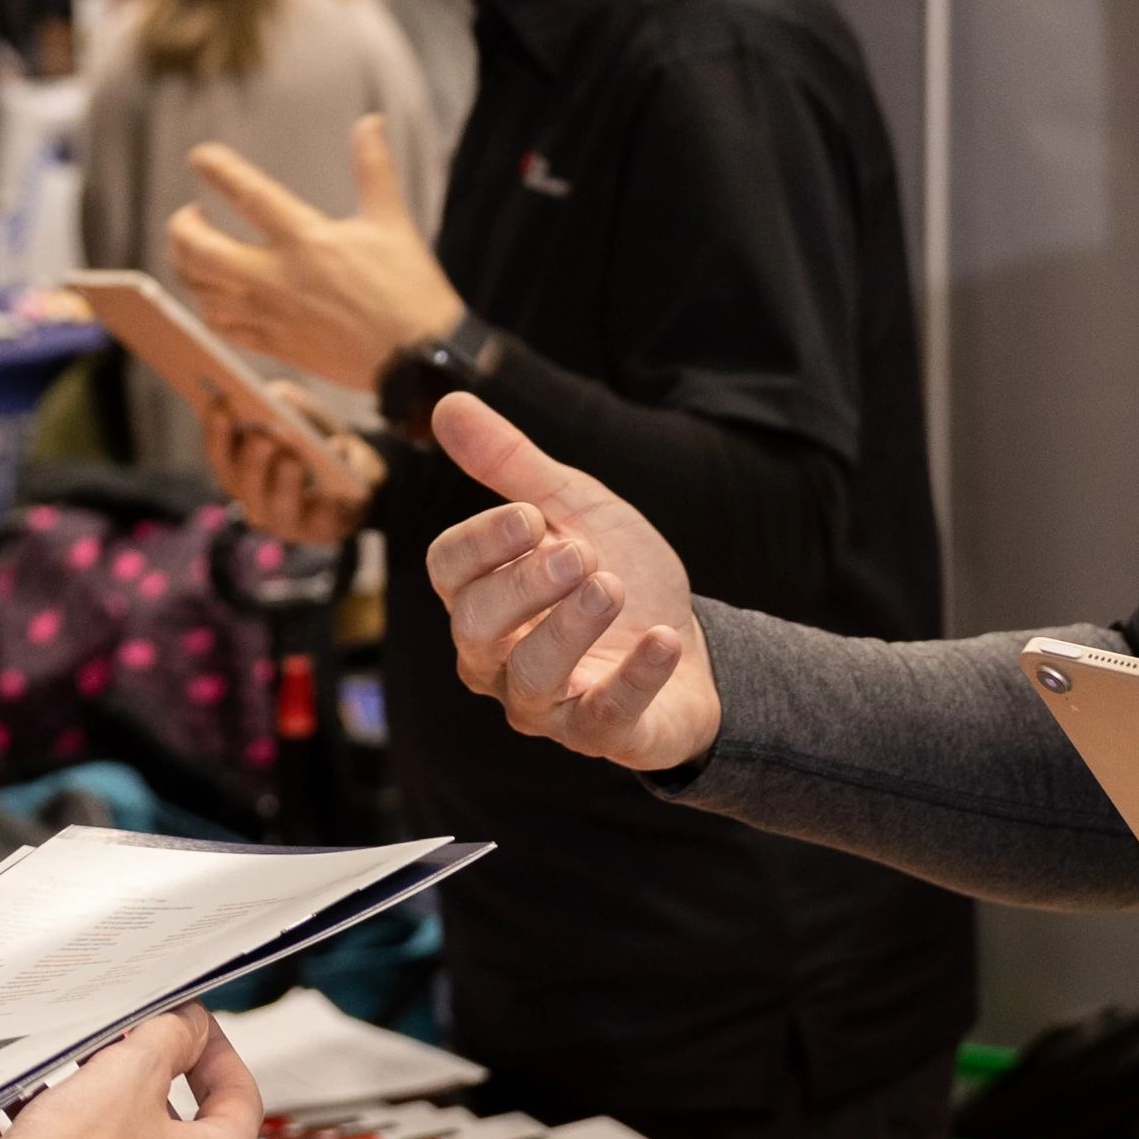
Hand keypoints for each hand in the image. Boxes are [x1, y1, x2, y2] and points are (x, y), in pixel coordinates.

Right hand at [0, 1007, 265, 1138]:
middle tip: (112, 1055)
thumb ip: (171, 1037)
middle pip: (178, 1133)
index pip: (239, 1096)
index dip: (212, 1048)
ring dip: (91, 1122)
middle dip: (140, 1086)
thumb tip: (188, 1025)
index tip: (190, 1028)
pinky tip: (13, 1133)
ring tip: (50, 1090)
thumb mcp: (128, 1073)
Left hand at [166, 116, 463, 383]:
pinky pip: (222, 327)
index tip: (200, 157)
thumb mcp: (393, 221)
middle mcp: (279, 277)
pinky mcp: (275, 345)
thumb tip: (371, 122)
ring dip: (188, 266)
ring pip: (202, 291)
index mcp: (308, 239)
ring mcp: (272, 315)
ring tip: (196, 251)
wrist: (419, 360)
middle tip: (191, 215)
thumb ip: (374, 169)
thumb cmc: (409, 289)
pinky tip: (214, 294)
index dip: (218, 170)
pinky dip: (208, 306)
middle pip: (201, 251)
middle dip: (182, 228)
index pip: (248, 195)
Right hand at [196, 378, 380, 547]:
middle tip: (262, 437)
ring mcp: (284, 520)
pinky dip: (329, 500)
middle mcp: (253, 499)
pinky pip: (323, 518)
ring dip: (284, 482)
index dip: (216, 431)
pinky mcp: (320, 530)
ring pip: (277, 505)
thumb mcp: (298, 413)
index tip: (221, 403)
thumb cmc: (315, 441)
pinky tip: (331, 487)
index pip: (218, 453)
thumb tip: (275, 400)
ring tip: (291, 460)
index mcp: (238, 469)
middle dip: (251, 459)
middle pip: (242, 482)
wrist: (357, 477)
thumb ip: (282, 403)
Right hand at [417, 393, 719, 775]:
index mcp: (481, 597)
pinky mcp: (602, 735)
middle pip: (475, 626)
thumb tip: (449, 403)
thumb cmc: (614, 573)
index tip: (531, 515)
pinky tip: (660, 639)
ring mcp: (545, 705)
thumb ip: (512, 465)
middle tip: (578, 554)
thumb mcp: (573, 508)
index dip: (482, 542)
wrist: (690, 641)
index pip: (448, 570)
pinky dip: (634, 677)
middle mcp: (497, 658)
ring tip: (610, 586)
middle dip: (523, 585)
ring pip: (529, 678)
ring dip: (569, 627)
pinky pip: (604, 717)